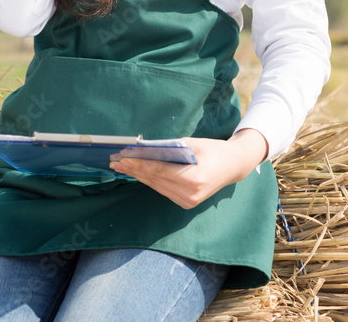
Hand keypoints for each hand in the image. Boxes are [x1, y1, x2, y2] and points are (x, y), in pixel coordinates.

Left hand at [109, 129, 268, 209]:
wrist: (232, 167)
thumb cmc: (212, 150)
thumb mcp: (190, 144)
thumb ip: (167, 149)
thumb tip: (142, 149)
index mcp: (193, 178)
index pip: (158, 170)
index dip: (138, 164)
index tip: (122, 157)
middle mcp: (190, 194)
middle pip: (155, 180)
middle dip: (133, 169)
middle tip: (115, 160)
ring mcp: (188, 202)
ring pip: (156, 186)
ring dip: (138, 176)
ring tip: (121, 166)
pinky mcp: (186, 203)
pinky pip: (163, 190)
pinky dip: (150, 180)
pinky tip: (137, 173)